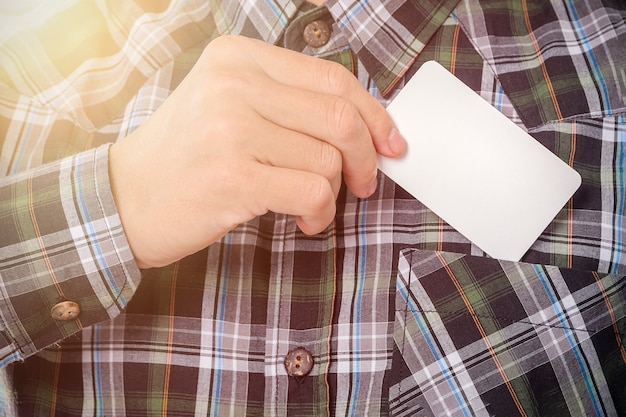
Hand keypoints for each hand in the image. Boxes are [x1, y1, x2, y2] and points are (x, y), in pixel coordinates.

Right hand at [109, 35, 405, 267]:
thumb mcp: (228, 105)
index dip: (374, 114)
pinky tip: (303, 220)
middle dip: (367, 157)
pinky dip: (320, 213)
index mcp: (238, 58)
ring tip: (313, 206)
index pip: (334, 78)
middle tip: (364, 183)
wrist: (126, 198)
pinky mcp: (233, 176)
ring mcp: (232, 129)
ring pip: (330, 159)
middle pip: (340, 116)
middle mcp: (235, 84)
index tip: (389, 142)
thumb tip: (364, 124)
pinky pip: (313, 192)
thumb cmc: (186, 156)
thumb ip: (288, 103)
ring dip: (335, 192)